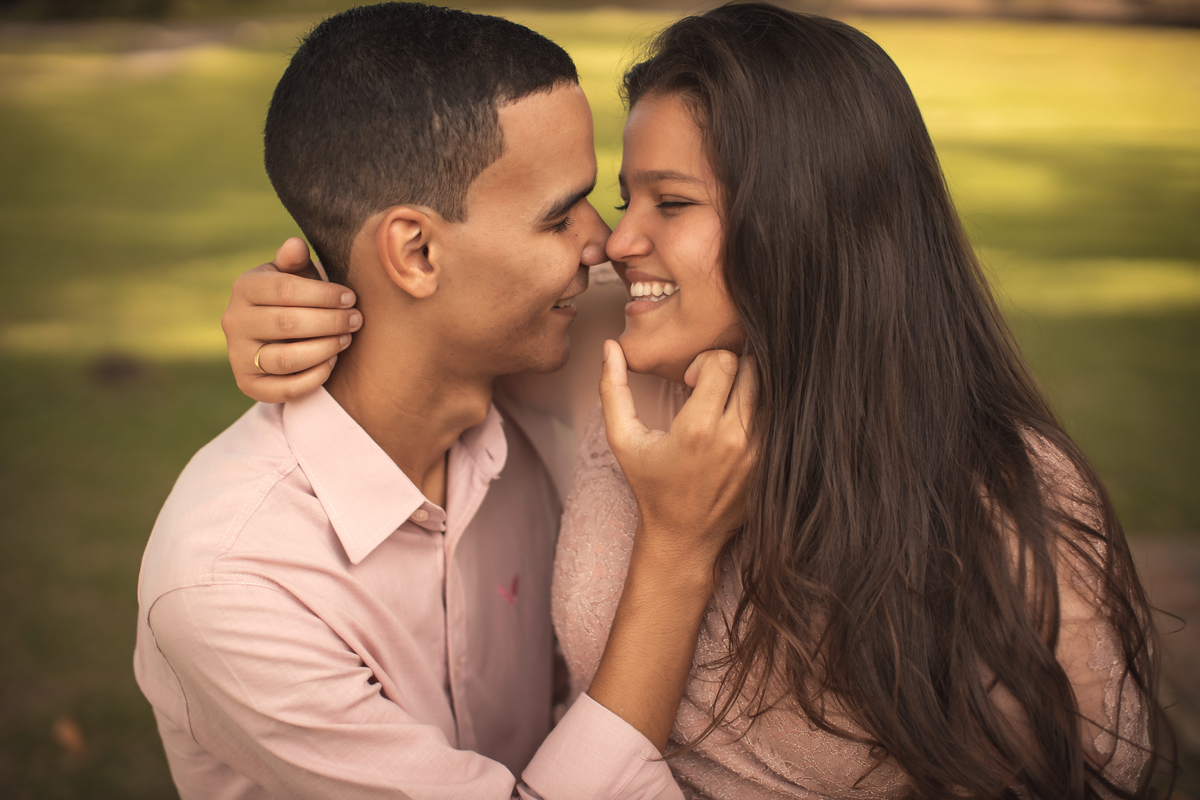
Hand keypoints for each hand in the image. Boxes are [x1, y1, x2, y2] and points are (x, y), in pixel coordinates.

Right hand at [221, 238, 362, 403]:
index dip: (323, 294)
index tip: (351, 297)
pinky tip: (333, 361)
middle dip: (330, 321)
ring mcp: (238, 356)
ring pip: (286, 358)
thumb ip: (295, 261)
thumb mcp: (293, 275)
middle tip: (357, 320)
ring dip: (325, 349)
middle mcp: (234, 321)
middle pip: (287, 323)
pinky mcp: (249, 385)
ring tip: (347, 339)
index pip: (285, 289)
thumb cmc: (292, 297)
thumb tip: (296, 244)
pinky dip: (315, 376)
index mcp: (244, 288)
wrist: (273, 335)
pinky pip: (286, 388)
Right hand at [599, 340, 756, 584]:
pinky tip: (734, 424)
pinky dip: (757, 411)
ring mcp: (759, 451)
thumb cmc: (651, 486)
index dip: (705, 361)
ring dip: (745, 388)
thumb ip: (613, 389)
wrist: (684, 537)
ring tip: (721, 405)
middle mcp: (735, 437)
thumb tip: (609, 345)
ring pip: (768, 391)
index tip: (691, 381)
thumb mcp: (623, 439)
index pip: (724, 361)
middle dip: (728, 369)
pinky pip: (775, 417)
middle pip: (752, 369)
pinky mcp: (771, 462)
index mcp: (699, 427)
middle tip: (708, 388)